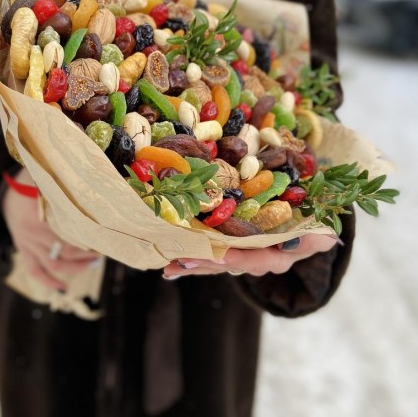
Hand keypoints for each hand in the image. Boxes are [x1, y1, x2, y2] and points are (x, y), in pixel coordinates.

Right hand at [2, 168, 97, 290]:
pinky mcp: (23, 250)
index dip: (87, 239)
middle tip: (104, 250)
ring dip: (76, 267)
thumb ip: (59, 181)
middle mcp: (33, 234)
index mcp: (38, 216)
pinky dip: (48, 282)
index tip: (103, 237)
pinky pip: (35, 271)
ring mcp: (27, 245)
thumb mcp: (40, 177)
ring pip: (54, 264)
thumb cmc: (25, 180)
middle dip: (86, 253)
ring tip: (94, 263)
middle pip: (65, 251)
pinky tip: (63, 289)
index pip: (68, 234)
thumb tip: (83, 180)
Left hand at [162, 234, 336, 278]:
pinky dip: (193, 260)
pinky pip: (211, 258)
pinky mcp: (231, 252)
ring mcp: (242, 258)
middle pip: (228, 265)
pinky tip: (171, 265)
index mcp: (277, 257)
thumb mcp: (319, 232)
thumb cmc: (311, 226)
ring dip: (192, 264)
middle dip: (205, 263)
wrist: (304, 229)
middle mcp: (257, 261)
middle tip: (181, 262)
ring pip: (215, 263)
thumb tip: (324, 239)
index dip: (239, 259)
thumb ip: (318, 237)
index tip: (220, 256)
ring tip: (169, 267)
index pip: (256, 260)